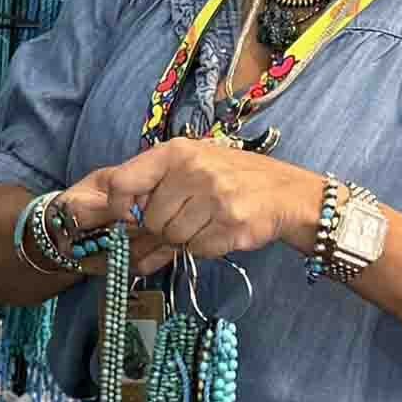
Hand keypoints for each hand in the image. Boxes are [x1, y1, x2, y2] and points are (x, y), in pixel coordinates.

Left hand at [55, 141, 321, 281]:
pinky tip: (219, 231)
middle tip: (185, 220)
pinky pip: (197, 249)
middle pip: (151, 219)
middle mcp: (193, 170)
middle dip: (163, 228)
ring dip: (185, 239)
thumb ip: (152, 189)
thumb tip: (115, 225)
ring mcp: (213, 198)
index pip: (124, 182)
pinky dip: (204, 247)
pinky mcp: (230, 224)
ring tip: (206, 222)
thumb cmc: (231, 179)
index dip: (120, 207)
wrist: (286, 194)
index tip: (129, 216)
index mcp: (177, 152)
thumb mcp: (191, 168)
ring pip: (173, 237)